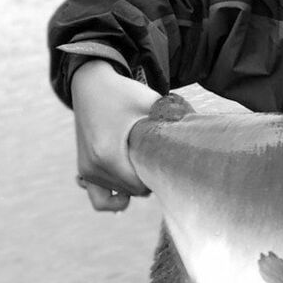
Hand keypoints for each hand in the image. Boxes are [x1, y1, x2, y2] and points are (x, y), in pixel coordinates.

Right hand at [70, 59, 159, 211]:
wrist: (90, 83)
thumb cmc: (124, 93)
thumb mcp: (151, 105)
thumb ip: (173, 124)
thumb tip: (200, 138)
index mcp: (108, 156)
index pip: (141, 187)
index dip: (156, 176)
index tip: (164, 160)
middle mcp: (93, 167)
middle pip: (133, 191)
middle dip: (148, 179)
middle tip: (156, 156)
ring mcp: (86, 171)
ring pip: (120, 195)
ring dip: (134, 186)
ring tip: (143, 164)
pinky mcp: (83, 170)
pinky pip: (99, 199)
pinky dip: (113, 198)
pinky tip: (126, 188)